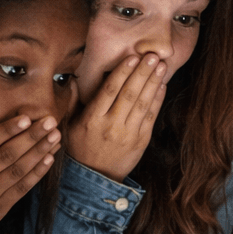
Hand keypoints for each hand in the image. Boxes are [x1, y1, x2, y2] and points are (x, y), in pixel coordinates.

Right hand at [0, 113, 60, 233]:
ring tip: (55, 136)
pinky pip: (22, 189)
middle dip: (30, 137)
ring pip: (17, 171)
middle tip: (49, 121)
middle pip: (5, 156)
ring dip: (39, 152)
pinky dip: (37, 174)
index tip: (24, 117)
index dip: (4, 130)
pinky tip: (50, 159)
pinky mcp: (0, 209)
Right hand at [67, 54, 166, 182]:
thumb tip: (73, 79)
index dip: (122, 72)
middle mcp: (111, 126)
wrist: (96, 178)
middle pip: (129, 94)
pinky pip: (151, 117)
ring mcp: (128, 134)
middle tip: (152, 55)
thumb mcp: (70, 126)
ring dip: (153, 82)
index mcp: (92, 119)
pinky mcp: (141, 141)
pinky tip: (161, 85)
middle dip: (142, 73)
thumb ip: (73, 102)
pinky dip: (157, 100)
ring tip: (160, 66)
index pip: (109, 91)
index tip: (132, 57)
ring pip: (143, 104)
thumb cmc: (80, 148)